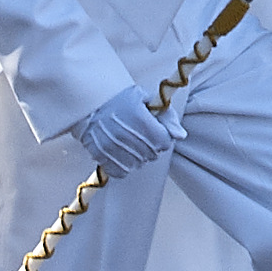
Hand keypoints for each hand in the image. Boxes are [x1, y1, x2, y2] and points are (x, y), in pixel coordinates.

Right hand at [71, 84, 185, 178]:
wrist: (91, 104)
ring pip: (138, 164)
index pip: (164, 142)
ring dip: (138, 156)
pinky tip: (121, 152)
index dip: (163, 137)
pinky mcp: (102, 157)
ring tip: (130, 142)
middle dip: (152, 146)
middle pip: (152, 154)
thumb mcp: (145, 98)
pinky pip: (121, 172)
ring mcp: (113, 148)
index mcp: (141, 120)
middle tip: (142, 135)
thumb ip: (166, 116)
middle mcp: (127, 136)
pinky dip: (123, 165)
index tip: (156, 131)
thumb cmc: (120, 100)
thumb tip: (180, 135)